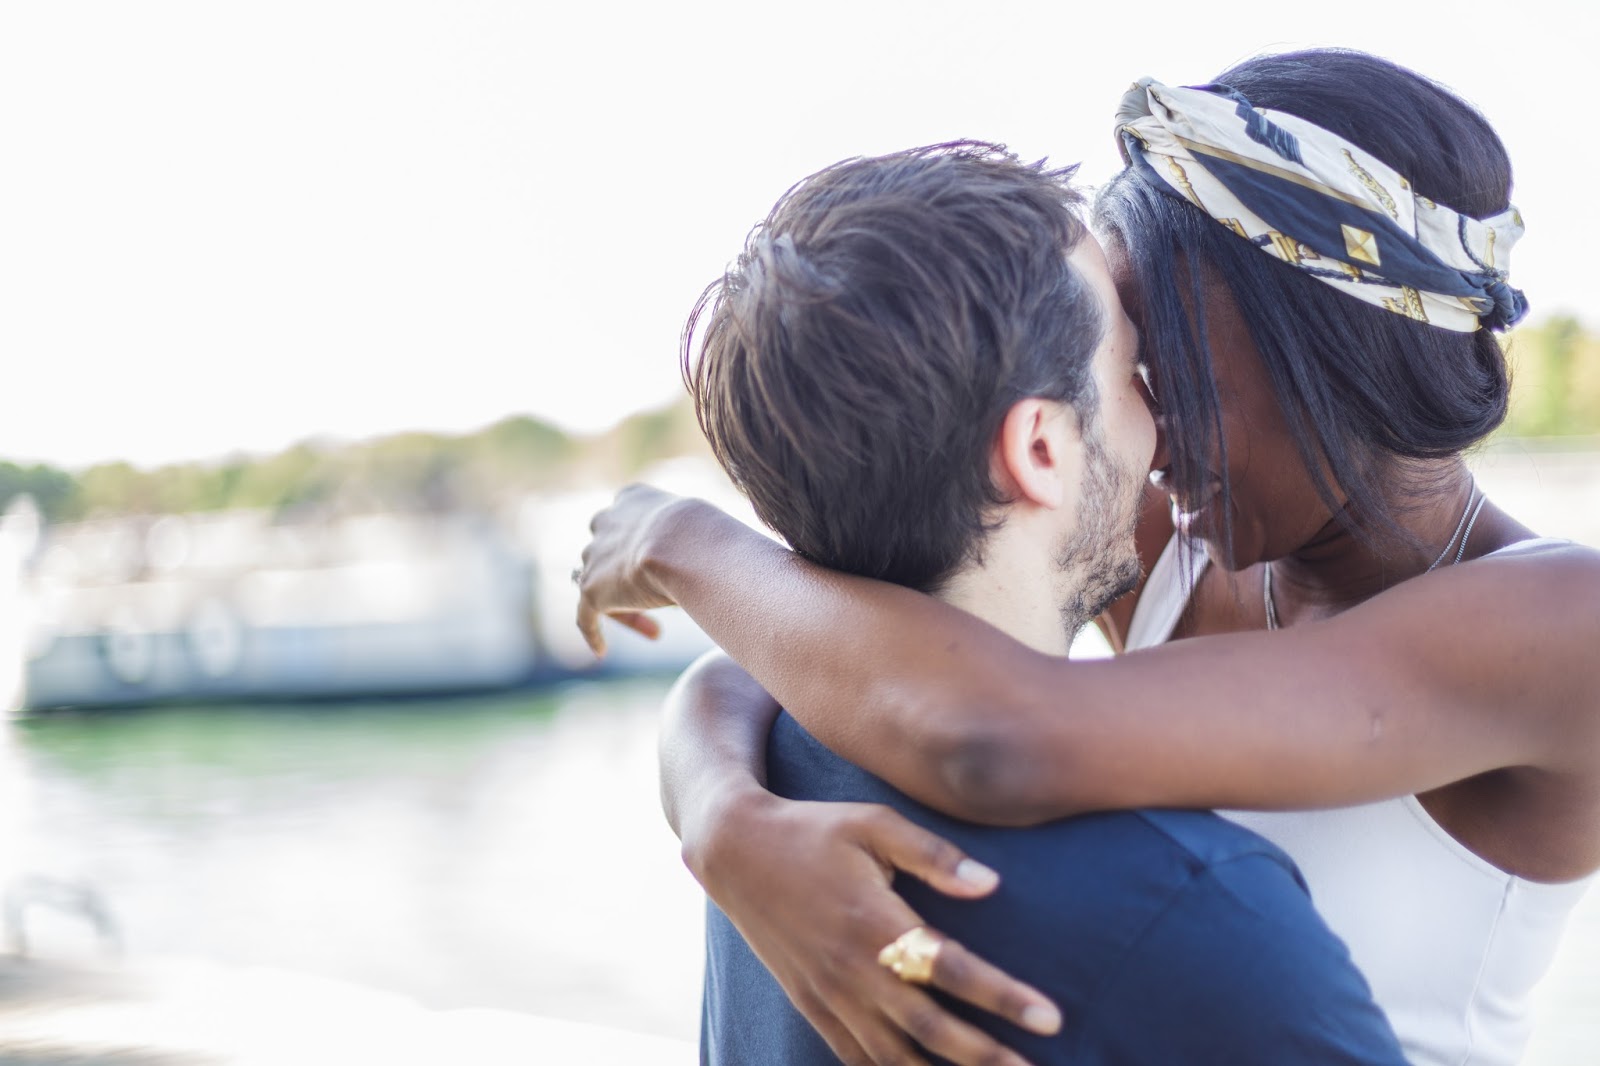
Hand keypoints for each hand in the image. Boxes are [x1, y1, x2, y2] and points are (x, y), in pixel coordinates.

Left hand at [574, 484, 695, 655]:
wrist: (683, 543)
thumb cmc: (704, 534)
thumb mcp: (699, 524)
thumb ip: (692, 536)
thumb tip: (714, 558)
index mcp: (631, 499)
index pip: (631, 524)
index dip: (646, 549)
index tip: (664, 569)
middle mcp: (606, 521)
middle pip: (610, 552)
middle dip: (628, 575)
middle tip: (655, 597)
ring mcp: (594, 556)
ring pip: (603, 585)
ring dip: (625, 607)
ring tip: (656, 630)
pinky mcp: (590, 589)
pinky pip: (585, 616)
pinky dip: (593, 632)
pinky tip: (601, 651)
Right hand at [695, 792, 1060, 1065]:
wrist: (736, 852)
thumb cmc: (813, 830)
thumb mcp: (873, 824)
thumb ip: (933, 855)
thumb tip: (991, 886)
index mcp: (874, 921)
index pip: (951, 969)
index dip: (1003, 998)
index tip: (1050, 1019)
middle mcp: (853, 969)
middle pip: (931, 1029)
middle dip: (987, 1057)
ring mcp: (829, 995)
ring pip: (895, 1057)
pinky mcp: (812, 1007)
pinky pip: (857, 1057)